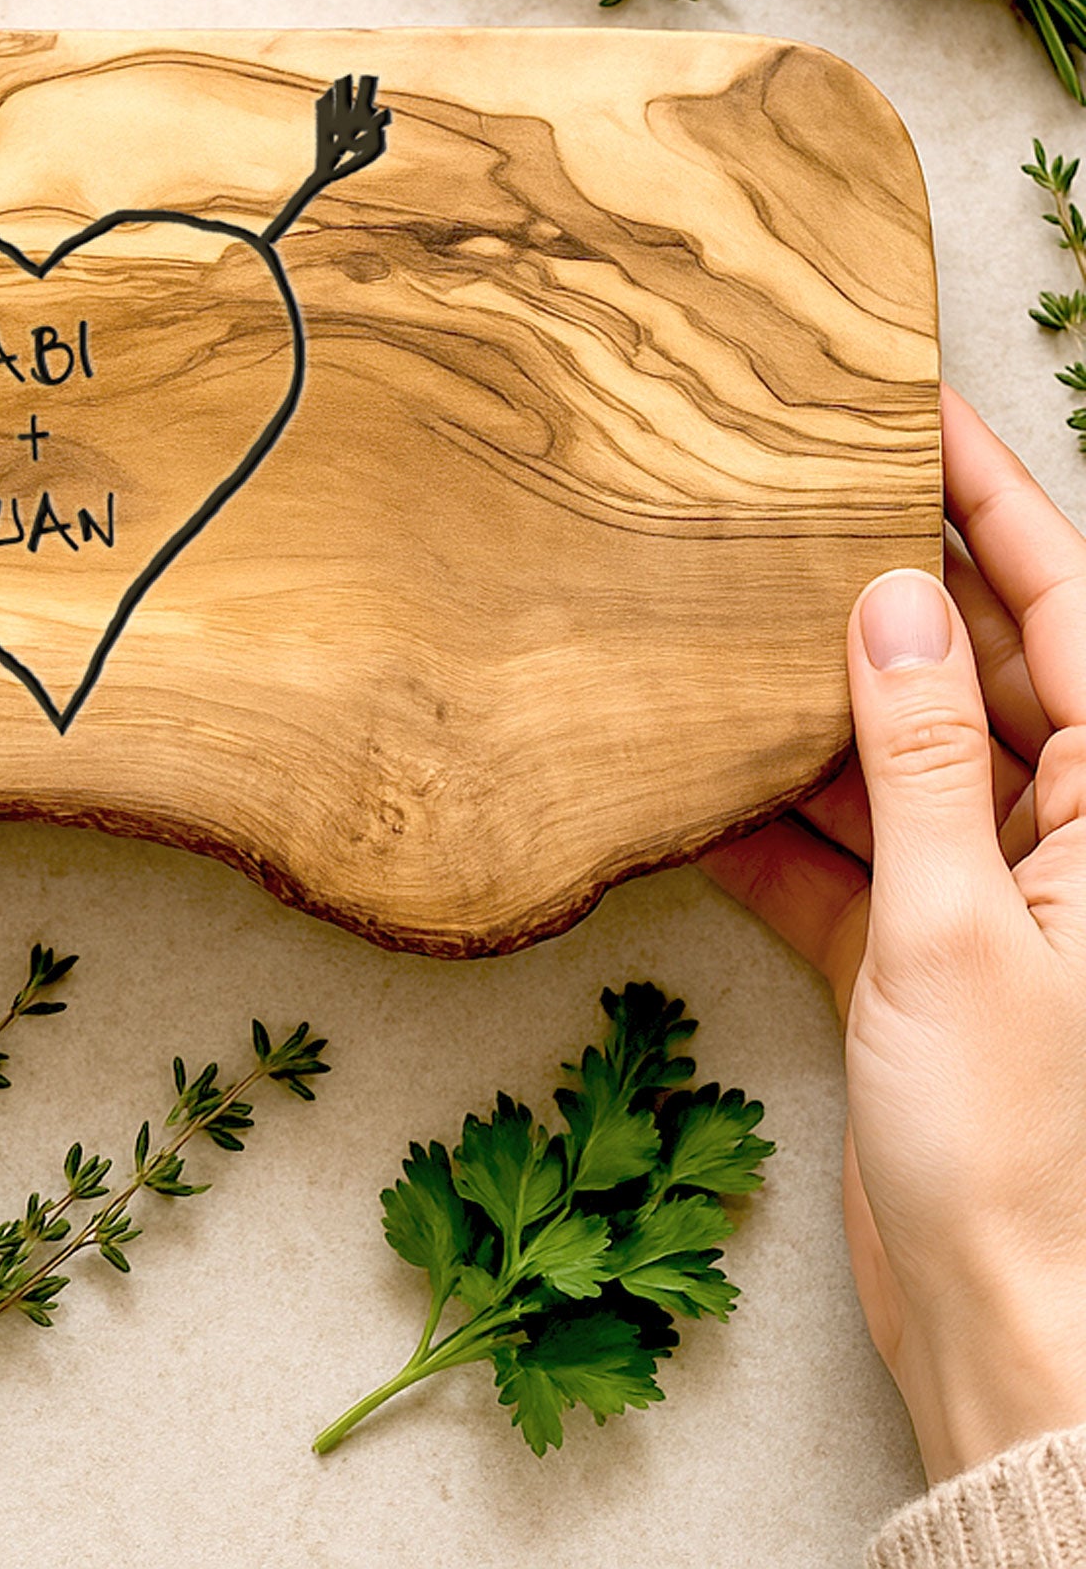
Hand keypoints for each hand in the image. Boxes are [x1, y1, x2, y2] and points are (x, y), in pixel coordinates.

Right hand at [702, 386, 1085, 1483]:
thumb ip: (925, 760)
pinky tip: (686, 773)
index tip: (915, 409)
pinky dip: (761, 818)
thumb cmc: (1022, 1148)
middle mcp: (1062, 835)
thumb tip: (891, 604)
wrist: (1000, 1323)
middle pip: (972, 666)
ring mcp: (981, 890)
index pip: (1066, 609)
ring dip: (802, 700)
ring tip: (710, 614)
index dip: (994, 499)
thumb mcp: (958, 931)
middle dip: (882, 582)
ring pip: (889, 752)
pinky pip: (830, 847)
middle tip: (784, 496)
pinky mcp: (909, 948)